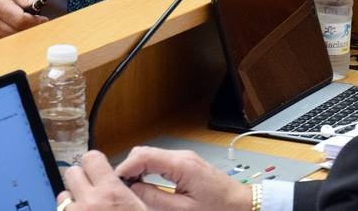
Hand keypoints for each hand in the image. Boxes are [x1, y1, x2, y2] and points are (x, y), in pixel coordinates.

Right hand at [0, 0, 46, 42]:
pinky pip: (2, 42)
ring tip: (28, 24)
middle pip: (17, 32)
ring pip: (11, 40)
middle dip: (32, 29)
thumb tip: (38, 5)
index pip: (21, 20)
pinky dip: (12, 37)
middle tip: (39, 23)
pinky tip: (16, 29)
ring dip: (23, 34)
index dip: (36, 22)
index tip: (43, 19)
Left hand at [61, 151, 146, 210]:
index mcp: (111, 191)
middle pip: (72, 172)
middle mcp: (90, 202)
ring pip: (63, 196)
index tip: (98, 167)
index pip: (91, 158)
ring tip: (84, 207)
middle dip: (80, 178)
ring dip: (72, 199)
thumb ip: (131, 191)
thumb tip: (124, 181)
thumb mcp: (143, 208)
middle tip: (89, 188)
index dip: (94, 161)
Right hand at [115, 146, 252, 210]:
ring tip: (130, 189)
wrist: (242, 206)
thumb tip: (132, 190)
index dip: (125, 167)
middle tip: (120, 188)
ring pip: (152, 156)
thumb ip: (155, 199)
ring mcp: (185, 158)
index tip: (114, 181)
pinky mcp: (187, 164)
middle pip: (145, 152)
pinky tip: (146, 185)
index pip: (144, 155)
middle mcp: (183, 156)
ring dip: (138, 169)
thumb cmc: (218, 210)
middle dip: (129, 167)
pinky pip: (162, 162)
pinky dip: (149, 170)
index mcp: (181, 165)